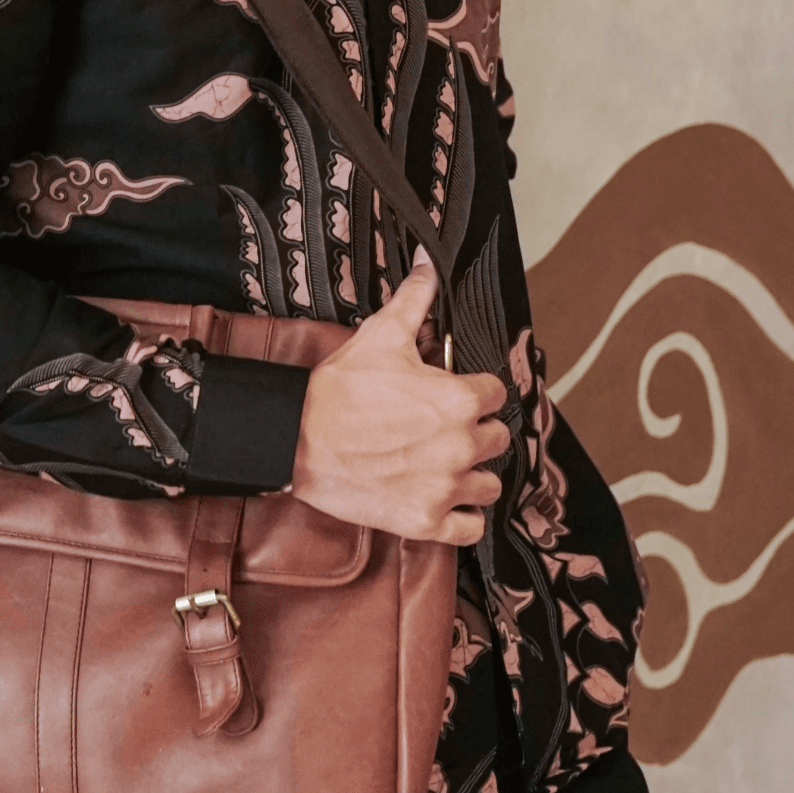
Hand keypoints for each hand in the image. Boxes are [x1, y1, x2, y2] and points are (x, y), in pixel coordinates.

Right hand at [289, 252, 509, 544]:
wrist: (296, 438)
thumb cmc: (339, 389)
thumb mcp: (380, 335)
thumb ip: (415, 300)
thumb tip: (429, 265)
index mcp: (458, 400)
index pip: (495, 393)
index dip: (474, 390)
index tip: (454, 393)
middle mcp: (461, 446)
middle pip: (497, 439)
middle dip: (475, 431)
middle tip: (444, 428)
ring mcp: (444, 488)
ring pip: (489, 484)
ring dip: (472, 474)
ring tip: (445, 465)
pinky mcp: (425, 521)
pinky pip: (470, 527)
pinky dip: (462, 517)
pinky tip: (444, 500)